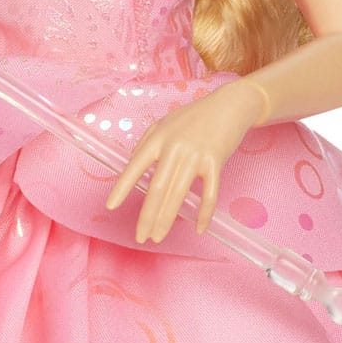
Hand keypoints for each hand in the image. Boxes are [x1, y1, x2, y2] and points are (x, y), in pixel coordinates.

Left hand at [104, 80, 270, 243]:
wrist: (230, 105)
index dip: (122, 187)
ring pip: (178, 194)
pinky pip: (209, 194)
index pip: (135, 166)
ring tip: (158, 237)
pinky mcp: (216, 162)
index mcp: (159, 138)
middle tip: (141, 237)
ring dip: (167, 219)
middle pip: (157, 188)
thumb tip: (131, 162)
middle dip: (147, 216)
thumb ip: (148, 141)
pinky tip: (199, 228)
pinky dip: (204, 214)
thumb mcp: (166, 122)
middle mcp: (174, 147)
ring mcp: (195, 155)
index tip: (110, 205)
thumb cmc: (196, 116)